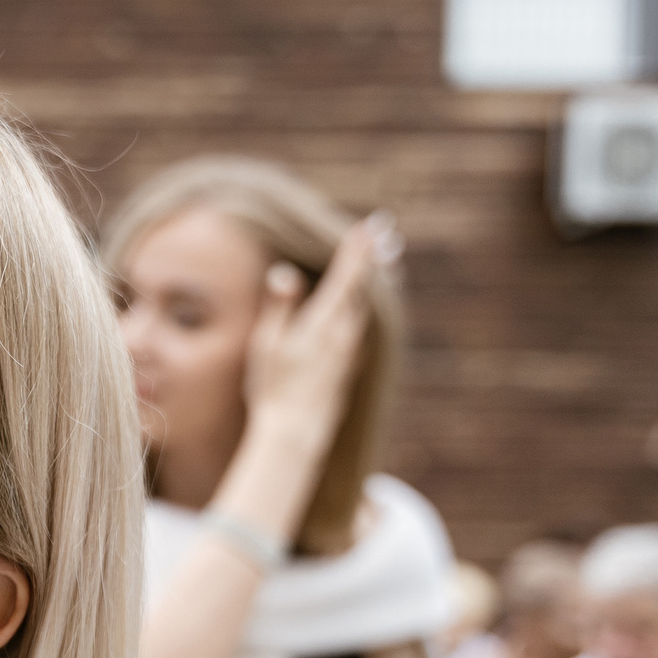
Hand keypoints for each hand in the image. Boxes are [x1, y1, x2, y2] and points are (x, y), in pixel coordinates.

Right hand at [239, 211, 395, 454]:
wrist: (296, 432)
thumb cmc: (273, 388)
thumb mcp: (266, 344)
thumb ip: (280, 307)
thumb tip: (286, 273)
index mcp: (324, 322)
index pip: (348, 276)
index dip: (359, 249)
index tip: (373, 225)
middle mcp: (344, 333)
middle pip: (367, 288)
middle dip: (376, 259)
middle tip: (390, 235)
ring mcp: (350, 350)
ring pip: (370, 307)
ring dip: (378, 281)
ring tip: (389, 263)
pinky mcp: (349, 365)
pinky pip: (365, 326)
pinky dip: (370, 306)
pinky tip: (367, 308)